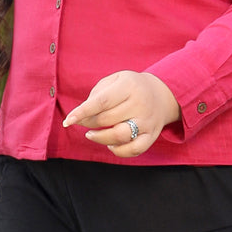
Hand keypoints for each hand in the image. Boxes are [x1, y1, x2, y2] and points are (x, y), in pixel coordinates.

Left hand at [62, 71, 180, 157]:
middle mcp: (140, 104)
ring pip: (119, 136)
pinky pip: (133, 150)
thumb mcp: (115, 80)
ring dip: (100, 138)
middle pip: (107, 119)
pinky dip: (118, 151)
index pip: (102, 101)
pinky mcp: (151, 136)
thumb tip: (82, 115)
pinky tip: (110, 144)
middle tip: (82, 122)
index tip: (69, 120)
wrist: (162, 94)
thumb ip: (97, 94)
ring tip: (91, 135)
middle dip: (88, 123)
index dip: (83, 112)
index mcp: (129, 86)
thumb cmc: (130, 87)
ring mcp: (147, 122)